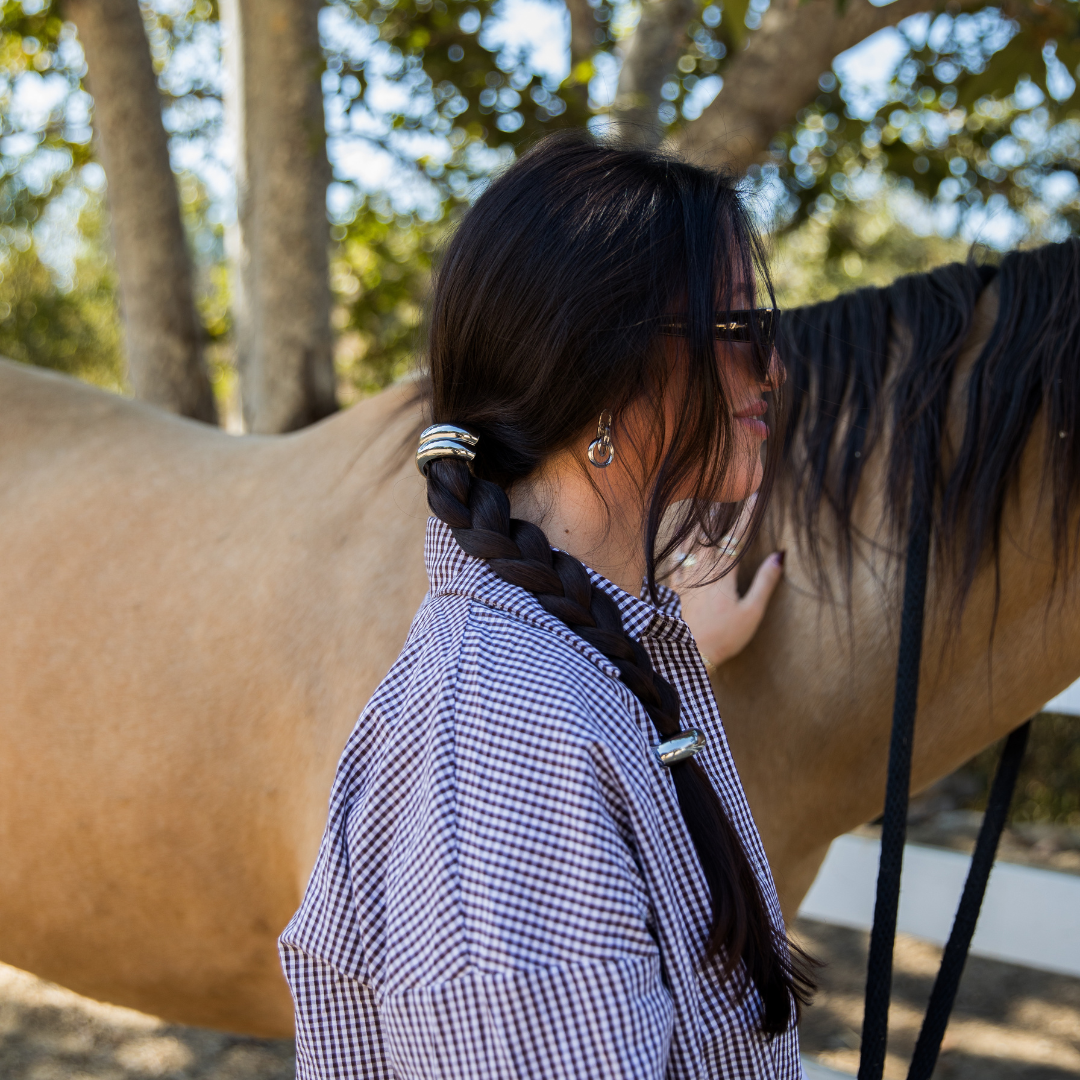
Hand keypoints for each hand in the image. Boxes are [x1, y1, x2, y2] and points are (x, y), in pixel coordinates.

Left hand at [670, 502, 784, 666]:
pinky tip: (679, 536)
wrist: (683, 654)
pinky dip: (679, 542)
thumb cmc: (722, 638)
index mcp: (723, 575)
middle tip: (724, 490)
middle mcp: (701, 570)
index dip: (747, 515)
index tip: (755, 494)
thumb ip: (764, 584)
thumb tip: (779, 556)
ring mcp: (684, 578)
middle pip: (711, 533)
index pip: (738, 538)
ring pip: (691, 541)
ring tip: (704, 503)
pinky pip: (674, 557)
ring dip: (699, 521)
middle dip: (720, 510)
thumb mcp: (751, 614)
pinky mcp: (671, 587)